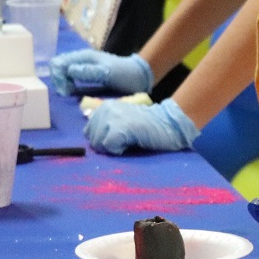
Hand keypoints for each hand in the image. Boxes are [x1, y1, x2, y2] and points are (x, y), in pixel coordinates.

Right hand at [49, 50, 153, 95]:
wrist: (140, 76)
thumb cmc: (126, 74)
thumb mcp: (109, 73)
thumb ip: (90, 72)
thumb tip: (69, 71)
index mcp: (84, 57)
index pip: (58, 62)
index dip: (58, 77)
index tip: (66, 91)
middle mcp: (81, 60)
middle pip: (57, 66)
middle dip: (57, 80)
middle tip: (66, 93)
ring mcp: (83, 67)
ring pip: (62, 72)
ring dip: (61, 83)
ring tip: (68, 94)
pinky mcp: (87, 76)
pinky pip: (71, 79)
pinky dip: (68, 86)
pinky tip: (72, 94)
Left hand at [84, 99, 199, 153]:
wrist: (169, 123)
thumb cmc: (147, 125)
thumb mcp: (122, 119)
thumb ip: (106, 126)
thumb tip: (93, 141)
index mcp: (104, 107)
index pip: (89, 132)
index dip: (102, 140)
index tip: (117, 139)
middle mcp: (105, 110)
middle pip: (92, 139)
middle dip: (106, 145)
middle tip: (124, 141)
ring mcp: (112, 119)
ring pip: (98, 144)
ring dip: (112, 148)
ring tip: (128, 141)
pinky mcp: (120, 129)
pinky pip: (109, 147)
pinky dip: (118, 150)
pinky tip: (131, 144)